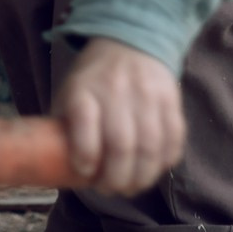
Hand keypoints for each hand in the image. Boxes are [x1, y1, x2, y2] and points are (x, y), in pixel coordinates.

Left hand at [53, 38, 183, 195]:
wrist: (129, 42)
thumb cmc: (92, 81)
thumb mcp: (68, 95)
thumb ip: (64, 129)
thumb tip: (58, 172)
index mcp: (84, 89)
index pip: (85, 122)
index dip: (85, 154)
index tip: (85, 171)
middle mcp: (117, 90)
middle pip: (122, 144)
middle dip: (116, 178)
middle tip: (110, 189)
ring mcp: (147, 94)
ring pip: (151, 146)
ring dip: (142, 177)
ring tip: (131, 187)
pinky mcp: (171, 100)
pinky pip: (174, 139)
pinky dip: (164, 162)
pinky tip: (153, 169)